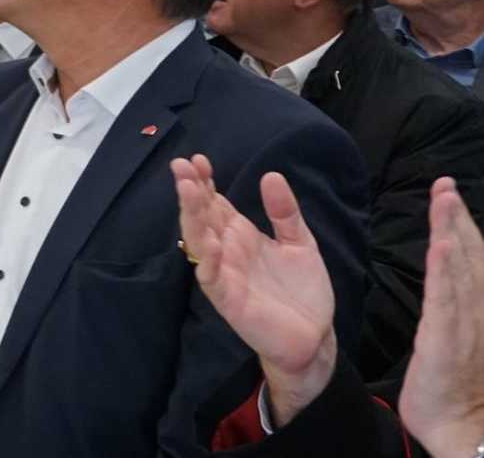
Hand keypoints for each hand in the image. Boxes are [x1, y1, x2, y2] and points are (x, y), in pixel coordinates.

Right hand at [171, 155, 335, 426]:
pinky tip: (207, 239)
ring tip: (186, 189)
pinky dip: (207, 257)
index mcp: (240, 235)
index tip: (198, 159)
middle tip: (181, 165)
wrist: (315, 337)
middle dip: (190, 191)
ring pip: (199, 240)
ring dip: (191, 216)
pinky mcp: (228, 299)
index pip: (215, 203)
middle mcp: (227, 250)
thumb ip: (284, 212)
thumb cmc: (303, 291)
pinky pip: (212, 276)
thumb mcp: (300, 243)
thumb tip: (270, 175)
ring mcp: (224, 273)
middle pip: (202, 216)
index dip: (205, 182)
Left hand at [399, 177, 483, 457]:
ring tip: (444, 199)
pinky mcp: (448, 342)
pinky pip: (447, 301)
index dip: (461, 224)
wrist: (461, 428)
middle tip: (444, 183)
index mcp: (478, 308)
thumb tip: (451, 268)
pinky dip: (446, 271)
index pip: (472, 258)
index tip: (447, 191)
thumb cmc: (458, 384)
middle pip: (470, 255)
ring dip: (452, 231)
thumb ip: (458, 299)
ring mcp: (467, 325)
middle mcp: (479, 311)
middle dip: (456, 217)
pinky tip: (441, 246)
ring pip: (461, 269)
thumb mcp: (460, 336)